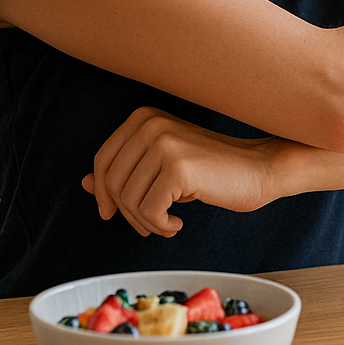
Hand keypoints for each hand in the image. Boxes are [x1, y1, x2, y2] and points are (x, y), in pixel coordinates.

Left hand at [82, 106, 277, 236]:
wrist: (258, 169)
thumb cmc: (212, 170)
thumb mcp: (162, 166)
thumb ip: (126, 171)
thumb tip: (84, 183)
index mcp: (142, 118)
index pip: (103, 161)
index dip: (102, 193)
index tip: (112, 214)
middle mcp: (149, 124)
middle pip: (112, 183)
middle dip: (127, 213)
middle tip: (151, 224)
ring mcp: (163, 143)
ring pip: (129, 200)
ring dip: (145, 222)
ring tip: (166, 223)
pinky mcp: (178, 167)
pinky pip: (149, 211)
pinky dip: (161, 226)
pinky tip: (178, 223)